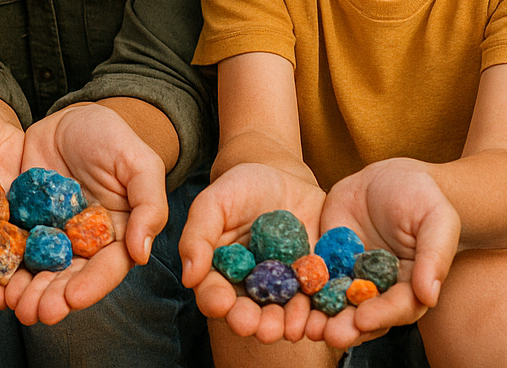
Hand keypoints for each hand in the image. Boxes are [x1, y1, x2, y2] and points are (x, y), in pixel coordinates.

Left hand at [1, 102, 169, 324]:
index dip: (90, 286)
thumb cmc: (112, 138)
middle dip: (52, 297)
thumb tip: (142, 252)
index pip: (106, 269)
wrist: (71, 118)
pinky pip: (11, 245)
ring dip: (26, 289)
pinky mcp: (23, 221)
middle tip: (33, 312)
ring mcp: (51, 234)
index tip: (72, 300)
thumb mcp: (139, 163)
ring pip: (38, 269)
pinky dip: (2, 263)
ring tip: (12, 304)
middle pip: (68, 277)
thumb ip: (149, 204)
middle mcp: (82, 243)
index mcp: (116, 236)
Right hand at [179, 161, 326, 343]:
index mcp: (220, 272)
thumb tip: (188, 277)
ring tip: (289, 328)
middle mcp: (250, 287)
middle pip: (249, 313)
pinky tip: (317, 318)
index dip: (216, 302)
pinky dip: (316, 315)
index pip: (212, 294)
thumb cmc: (242, 188)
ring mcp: (282, 288)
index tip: (222, 304)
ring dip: (285, 325)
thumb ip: (197, 236)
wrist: (286, 179)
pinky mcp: (311, 284)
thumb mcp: (214, 202)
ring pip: (282, 315)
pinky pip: (314, 304)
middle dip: (254, 324)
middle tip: (260, 327)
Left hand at [302, 159, 459, 348]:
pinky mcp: (326, 260)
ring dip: (322, 318)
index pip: (398, 307)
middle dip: (347, 327)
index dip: (381, 314)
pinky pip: (313, 277)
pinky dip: (302, 290)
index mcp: (411, 285)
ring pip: (336, 303)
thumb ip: (435, 256)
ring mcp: (351, 275)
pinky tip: (288, 298)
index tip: (363, 320)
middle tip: (330, 335)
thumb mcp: (437, 221)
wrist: (389, 178)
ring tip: (306, 328)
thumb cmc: (422, 199)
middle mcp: (379, 288)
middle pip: (364, 314)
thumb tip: (430, 295)